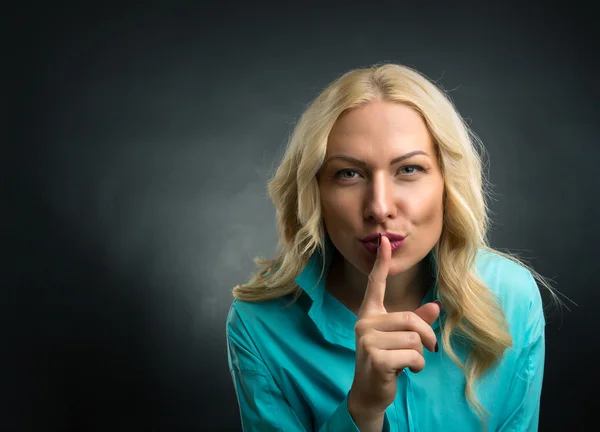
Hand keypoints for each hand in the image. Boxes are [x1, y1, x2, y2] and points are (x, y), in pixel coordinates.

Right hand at [348, 234, 440, 423]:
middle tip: (428, 349)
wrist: (369, 392)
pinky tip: (406, 371)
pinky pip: (412, 355)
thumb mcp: (401, 340)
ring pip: (414, 338)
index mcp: (369, 314)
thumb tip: (437, 305)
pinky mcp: (375, 357)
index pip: (375, 284)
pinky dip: (417, 365)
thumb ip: (417, 321)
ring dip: (420, 354)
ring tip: (408, 362)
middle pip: (410, 319)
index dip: (381, 263)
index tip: (385, 241)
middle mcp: (364, 323)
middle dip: (426, 336)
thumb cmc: (386, 362)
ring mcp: (366, 339)